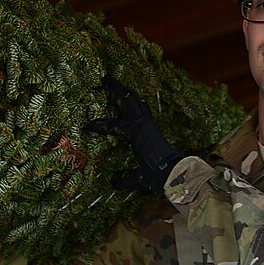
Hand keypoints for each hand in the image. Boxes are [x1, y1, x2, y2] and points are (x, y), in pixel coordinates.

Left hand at [87, 77, 184, 192]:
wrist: (171, 175)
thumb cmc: (159, 177)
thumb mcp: (138, 177)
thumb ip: (125, 178)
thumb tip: (114, 182)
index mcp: (146, 132)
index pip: (135, 114)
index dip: (122, 108)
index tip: (112, 102)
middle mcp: (145, 125)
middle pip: (131, 101)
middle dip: (118, 91)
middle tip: (106, 83)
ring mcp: (143, 125)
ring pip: (128, 101)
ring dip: (115, 91)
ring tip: (104, 82)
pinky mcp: (138, 130)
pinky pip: (117, 124)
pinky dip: (104, 123)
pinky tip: (92, 124)